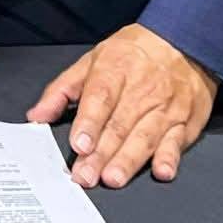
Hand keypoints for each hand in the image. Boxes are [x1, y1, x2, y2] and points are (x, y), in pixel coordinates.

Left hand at [27, 22, 216, 187]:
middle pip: (119, 126)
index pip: (101, 99)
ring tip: (112, 178)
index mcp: (115, 71)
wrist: (183, 44)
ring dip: (129, 161)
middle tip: (86, 176)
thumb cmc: (133, 54)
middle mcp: (141, 91)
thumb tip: (37, 115)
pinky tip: (162, 171)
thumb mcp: (91, 60)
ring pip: (145, 138)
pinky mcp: (185, 123)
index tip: (79, 144)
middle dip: (101, 154)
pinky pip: (177, 142)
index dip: (89, 123)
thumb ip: (62, 90)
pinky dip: (170, 157)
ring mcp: (165, 108)